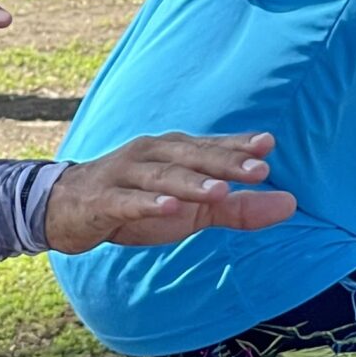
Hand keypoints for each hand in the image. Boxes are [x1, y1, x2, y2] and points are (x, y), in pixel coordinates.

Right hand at [43, 131, 296, 253]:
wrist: (63, 210)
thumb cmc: (134, 204)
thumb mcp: (191, 210)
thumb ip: (237, 208)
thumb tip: (291, 204)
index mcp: (172, 152)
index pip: (210, 147)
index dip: (238, 147)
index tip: (269, 146)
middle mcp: (150, 155)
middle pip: (191, 156)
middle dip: (225, 162)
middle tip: (259, 169)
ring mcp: (124, 176)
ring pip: (162, 177)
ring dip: (191, 183)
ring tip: (220, 191)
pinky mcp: (101, 201)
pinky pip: (127, 201)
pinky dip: (148, 204)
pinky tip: (169, 209)